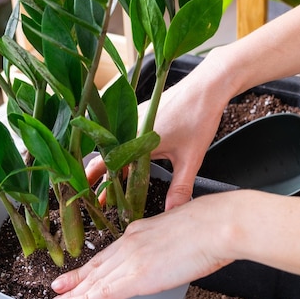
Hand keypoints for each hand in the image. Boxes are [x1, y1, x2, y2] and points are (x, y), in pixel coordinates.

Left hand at [48, 196, 233, 298]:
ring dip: (74, 293)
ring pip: (95, 280)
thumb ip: (169, 242)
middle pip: (97, 266)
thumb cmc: (212, 224)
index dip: (91, 266)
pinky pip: (103, 292)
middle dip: (76, 280)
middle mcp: (131, 242)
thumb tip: (172, 252)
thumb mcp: (182, 228)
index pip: (109, 253)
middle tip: (57, 290)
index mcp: (141, 230)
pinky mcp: (138, 275)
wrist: (218, 224)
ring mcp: (132, 258)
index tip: (79, 273)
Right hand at [87, 53, 232, 209]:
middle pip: (105, 157)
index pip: (105, 165)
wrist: (207, 86)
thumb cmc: (198, 117)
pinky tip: (128, 164)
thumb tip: (173, 212)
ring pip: (114, 146)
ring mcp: (133, 118)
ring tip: (109, 186)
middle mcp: (128, 127)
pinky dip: (121, 151)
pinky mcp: (141, 113)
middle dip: (99, 178)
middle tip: (95, 199)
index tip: (92, 201)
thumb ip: (180, 187)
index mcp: (134, 139)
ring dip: (110, 165)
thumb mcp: (191, 158)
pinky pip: (124, 136)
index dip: (96, 184)